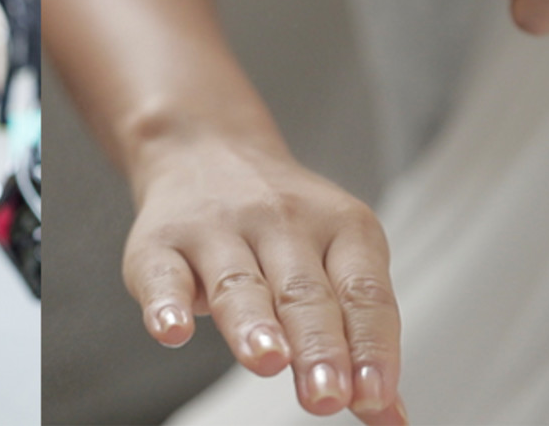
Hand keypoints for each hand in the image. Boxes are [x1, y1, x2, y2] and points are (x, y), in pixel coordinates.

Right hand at [122, 133, 405, 424]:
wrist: (204, 149)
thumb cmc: (279, 222)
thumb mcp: (335, 261)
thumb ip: (359, 335)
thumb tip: (388, 413)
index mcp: (338, 227)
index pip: (363, 293)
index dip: (371, 346)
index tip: (372, 394)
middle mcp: (279, 221)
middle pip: (303, 292)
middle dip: (317, 345)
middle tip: (326, 393)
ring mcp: (215, 229)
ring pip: (237, 282)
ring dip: (253, 325)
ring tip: (267, 360)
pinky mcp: (160, 243)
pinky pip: (163, 275)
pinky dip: (166, 305)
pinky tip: (172, 332)